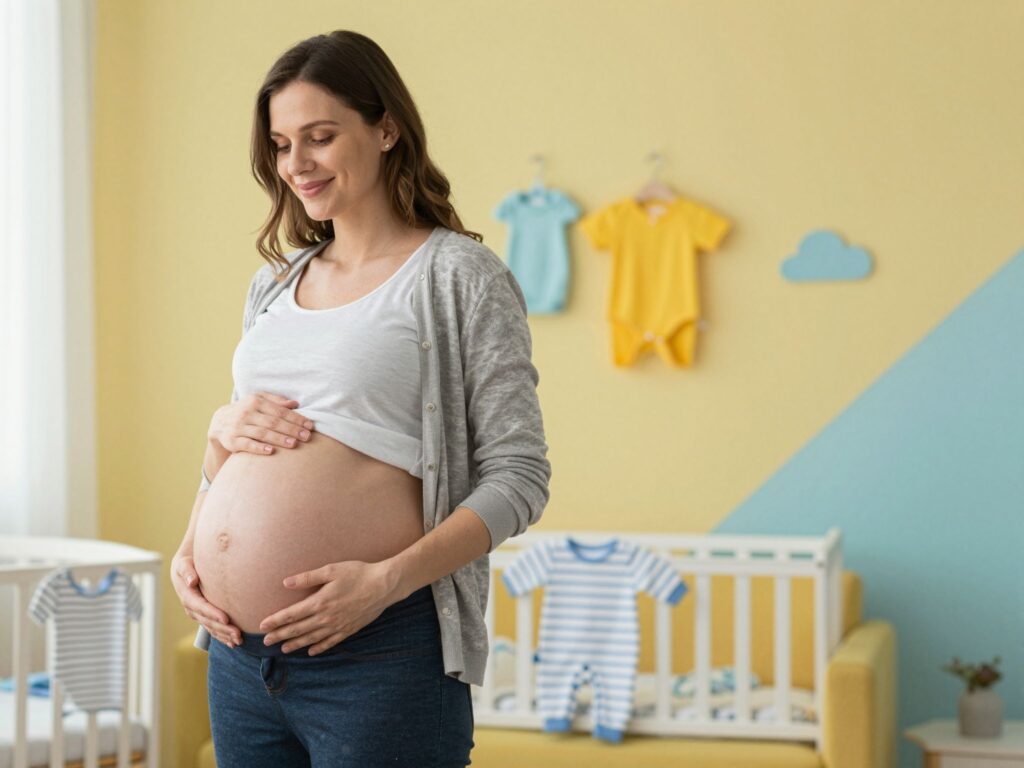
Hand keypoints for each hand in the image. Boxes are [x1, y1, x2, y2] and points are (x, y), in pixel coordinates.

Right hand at [170, 551, 241, 647]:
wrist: (184, 570)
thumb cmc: (187, 564)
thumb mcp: (183, 564)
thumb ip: (187, 571)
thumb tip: (191, 581)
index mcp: (188, 596)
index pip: (201, 607)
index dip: (213, 614)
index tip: (226, 619)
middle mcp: (192, 609)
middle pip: (208, 621)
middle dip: (223, 629)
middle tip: (238, 634)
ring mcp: (197, 615)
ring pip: (211, 628)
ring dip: (225, 635)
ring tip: (239, 641)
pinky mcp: (203, 617)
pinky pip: (212, 629)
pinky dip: (222, 637)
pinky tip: (233, 643)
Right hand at [208, 391, 313, 454]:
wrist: (219, 422)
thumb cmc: (246, 410)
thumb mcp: (258, 400)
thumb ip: (276, 401)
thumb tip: (295, 403)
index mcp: (255, 402)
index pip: (280, 411)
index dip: (296, 418)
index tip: (310, 426)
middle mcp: (246, 413)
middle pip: (273, 422)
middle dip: (291, 429)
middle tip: (306, 437)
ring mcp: (238, 427)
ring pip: (262, 433)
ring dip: (278, 439)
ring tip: (294, 444)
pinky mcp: (231, 441)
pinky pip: (246, 444)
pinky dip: (258, 448)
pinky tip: (271, 451)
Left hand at [259, 560, 402, 655]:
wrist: (384, 585)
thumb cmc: (358, 573)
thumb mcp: (331, 570)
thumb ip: (308, 578)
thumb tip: (286, 582)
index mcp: (319, 602)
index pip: (291, 615)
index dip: (276, 621)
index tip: (262, 626)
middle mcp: (326, 618)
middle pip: (298, 629)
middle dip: (280, 635)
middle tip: (265, 642)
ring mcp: (337, 626)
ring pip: (312, 639)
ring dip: (296, 644)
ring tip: (283, 649)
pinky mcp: (349, 629)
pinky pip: (330, 642)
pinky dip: (319, 648)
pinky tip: (311, 652)